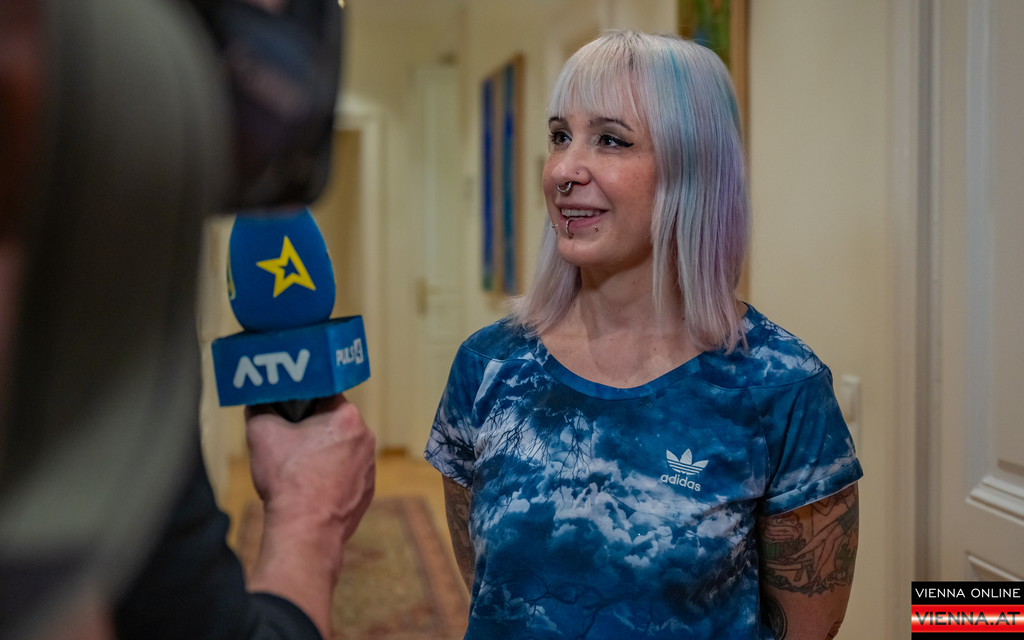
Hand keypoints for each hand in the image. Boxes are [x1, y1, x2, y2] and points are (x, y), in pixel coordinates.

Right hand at [246, 394, 374, 543]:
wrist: (306, 531)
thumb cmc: (288, 480)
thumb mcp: (261, 433)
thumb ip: (260, 407)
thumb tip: (258, 400)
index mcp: (347, 417)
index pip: (325, 394)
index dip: (303, 400)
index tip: (288, 409)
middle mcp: (365, 438)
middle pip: (334, 422)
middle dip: (312, 428)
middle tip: (289, 439)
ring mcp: (369, 466)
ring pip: (342, 449)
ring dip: (323, 453)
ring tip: (298, 468)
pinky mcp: (367, 491)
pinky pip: (347, 474)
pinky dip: (331, 477)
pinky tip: (311, 488)